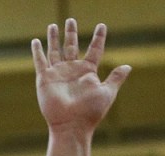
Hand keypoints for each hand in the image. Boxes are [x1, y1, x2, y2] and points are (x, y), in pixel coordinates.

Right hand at [31, 19, 130, 133]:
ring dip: (54, 38)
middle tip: (71, 20)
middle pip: (71, 46)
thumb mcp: (107, 93)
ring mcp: (58, 73)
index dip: (98, 38)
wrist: (72, 126)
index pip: (94, 50)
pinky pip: (40, 61)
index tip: (102, 26)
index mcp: (88, 72)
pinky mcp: (45, 78)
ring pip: (55, 50)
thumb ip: (116, 78)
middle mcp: (73, 70)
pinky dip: (37, 51)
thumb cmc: (90, 112)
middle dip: (71, 33)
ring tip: (53, 25)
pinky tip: (36, 41)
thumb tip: (128, 66)